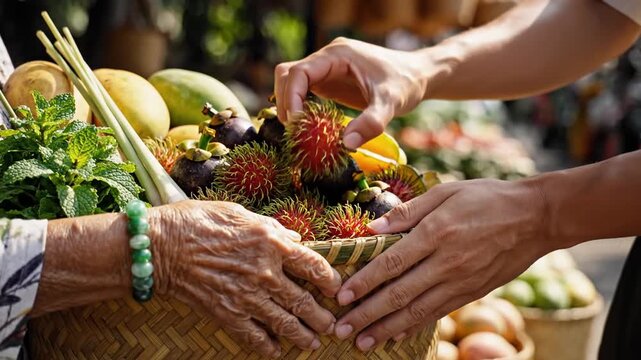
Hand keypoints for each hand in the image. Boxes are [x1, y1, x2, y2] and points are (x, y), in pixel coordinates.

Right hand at [150, 200, 341, 357]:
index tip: (335, 287)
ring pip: (285, 323)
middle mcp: (266, 273)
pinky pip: (255, 337)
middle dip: (321, 316)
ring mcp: (248, 297)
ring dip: (303, 336)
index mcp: (272, 244)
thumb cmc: (199, 221)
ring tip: (313, 343)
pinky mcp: (228, 315)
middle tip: (330, 324)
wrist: (162, 246)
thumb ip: (272, 228)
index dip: (330, 279)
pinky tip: (277, 351)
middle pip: (304, 301)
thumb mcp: (241, 214)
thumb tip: (294, 238)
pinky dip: (268, 347)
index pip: (314, 265)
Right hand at [274, 37, 428, 148]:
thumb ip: (371, 123)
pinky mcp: (329, 80)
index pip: (298, 71)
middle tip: (296, 132)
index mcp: (338, 55)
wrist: (418, 76)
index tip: (296, 123)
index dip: (291, 97)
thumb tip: (347, 145)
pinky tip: (310, 126)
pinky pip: (303, 91)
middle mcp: (328, 58)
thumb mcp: (392, 103)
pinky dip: (300, 107)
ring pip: (291, 82)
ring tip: (301, 131)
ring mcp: (327, 69)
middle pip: (288, 75)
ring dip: (290, 105)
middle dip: (286, 103)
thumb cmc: (406, 84)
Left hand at [332, 179, 550, 350]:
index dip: (364, 282)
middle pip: (399, 294)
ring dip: (386, 329)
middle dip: (367, 314)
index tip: (341, 296)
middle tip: (341, 328)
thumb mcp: (446, 192)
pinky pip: (438, 313)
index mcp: (436, 233)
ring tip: (362, 341)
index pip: (391, 263)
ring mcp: (460, 282)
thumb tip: (372, 227)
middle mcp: (446, 263)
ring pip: (417, 311)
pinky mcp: (472, 293)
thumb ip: (408, 211)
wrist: (536, 218)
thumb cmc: (487, 198)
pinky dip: (414, 326)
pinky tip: (396, 336)